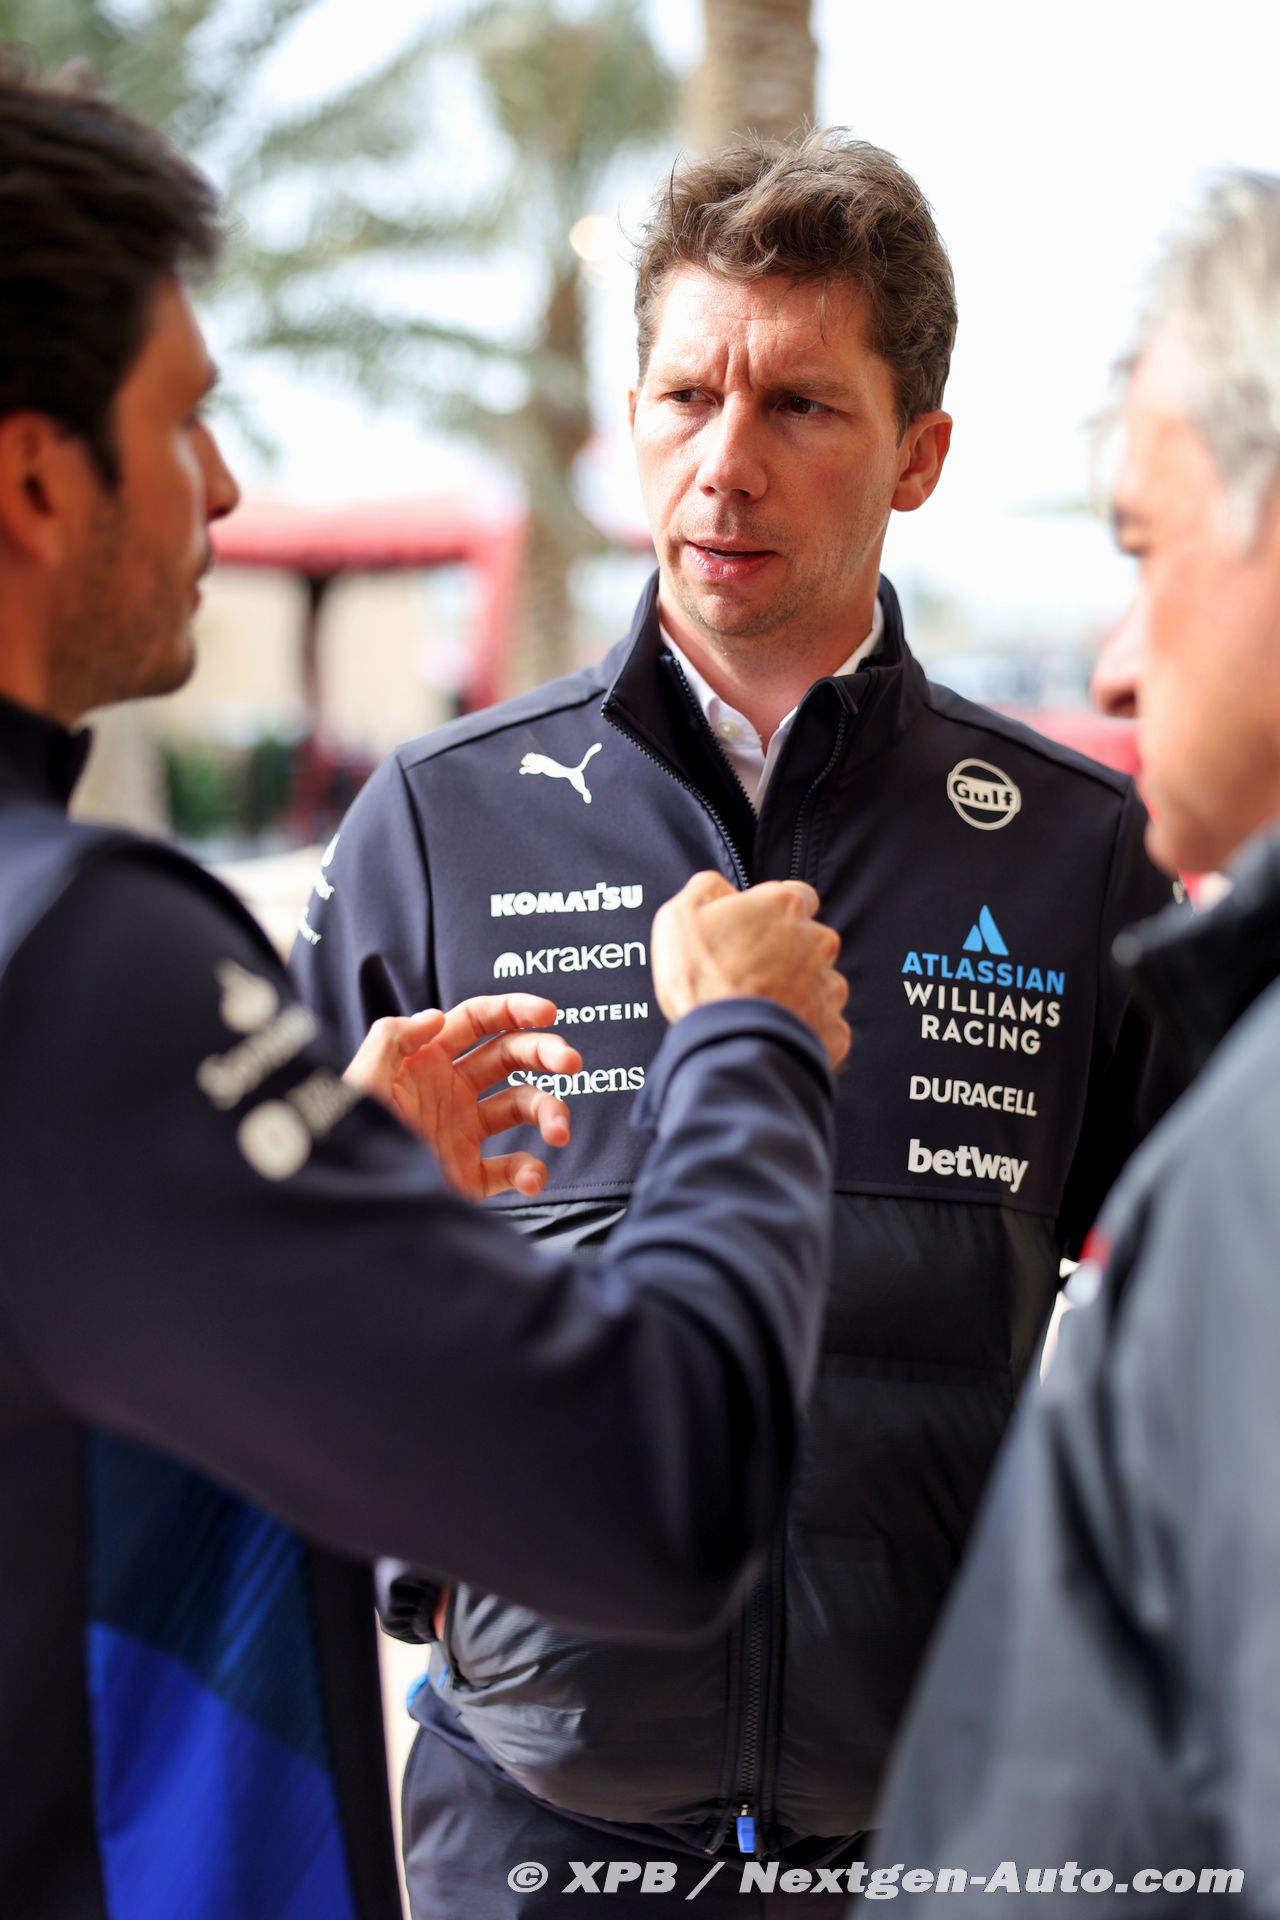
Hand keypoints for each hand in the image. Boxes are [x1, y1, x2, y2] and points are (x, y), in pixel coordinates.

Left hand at [344, 994, 582, 1198]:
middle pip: (510, 1057)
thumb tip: (436, 1017)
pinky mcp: (470, 1175)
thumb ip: (392, 1037)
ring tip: (559, 1129)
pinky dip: (531, 1172)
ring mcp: (463, 1131)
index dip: (514, 1010)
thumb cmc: (347, 1137)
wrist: (351, 1204)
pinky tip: (531, 1178)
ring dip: (549, 1111)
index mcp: (427, 1059)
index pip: (479, 1021)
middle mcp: (451, 1090)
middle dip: (545, 1053)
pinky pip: (512, 1168)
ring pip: (522, 1107)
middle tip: (571, 1061)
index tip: (547, 1013)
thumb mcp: (361, 1079)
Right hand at [651, 872, 849, 1069]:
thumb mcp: (681, 914)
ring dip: (797, 990)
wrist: (726, 1042)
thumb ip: (707, 888)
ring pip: (819, 982)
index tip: (754, 930)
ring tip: (760, 1007)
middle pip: (810, 939)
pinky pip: (825, 1024)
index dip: (774, 912)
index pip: (797, 895)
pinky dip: (805, 1028)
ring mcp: (829, 986)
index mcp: (786, 906)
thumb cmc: (701, 975)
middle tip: (749, 973)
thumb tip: (721, 888)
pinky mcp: (833, 1027)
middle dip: (786, 953)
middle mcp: (818, 940)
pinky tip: (776, 1032)